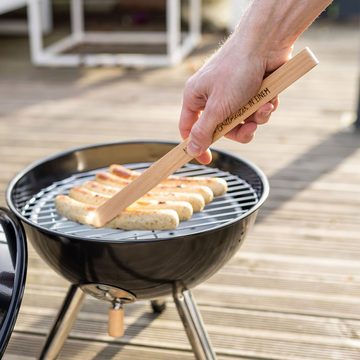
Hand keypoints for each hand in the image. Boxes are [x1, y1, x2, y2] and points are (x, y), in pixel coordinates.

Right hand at [179, 31, 290, 163]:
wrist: (266, 43)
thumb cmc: (236, 71)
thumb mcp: (217, 107)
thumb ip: (204, 131)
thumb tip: (191, 150)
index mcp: (196, 97)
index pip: (189, 128)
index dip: (197, 145)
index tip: (207, 160)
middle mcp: (212, 97)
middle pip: (221, 130)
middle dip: (239, 130)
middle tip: (249, 127)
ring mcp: (232, 94)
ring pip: (241, 122)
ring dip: (255, 118)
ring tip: (264, 107)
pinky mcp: (250, 92)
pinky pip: (255, 112)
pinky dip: (264, 108)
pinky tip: (270, 98)